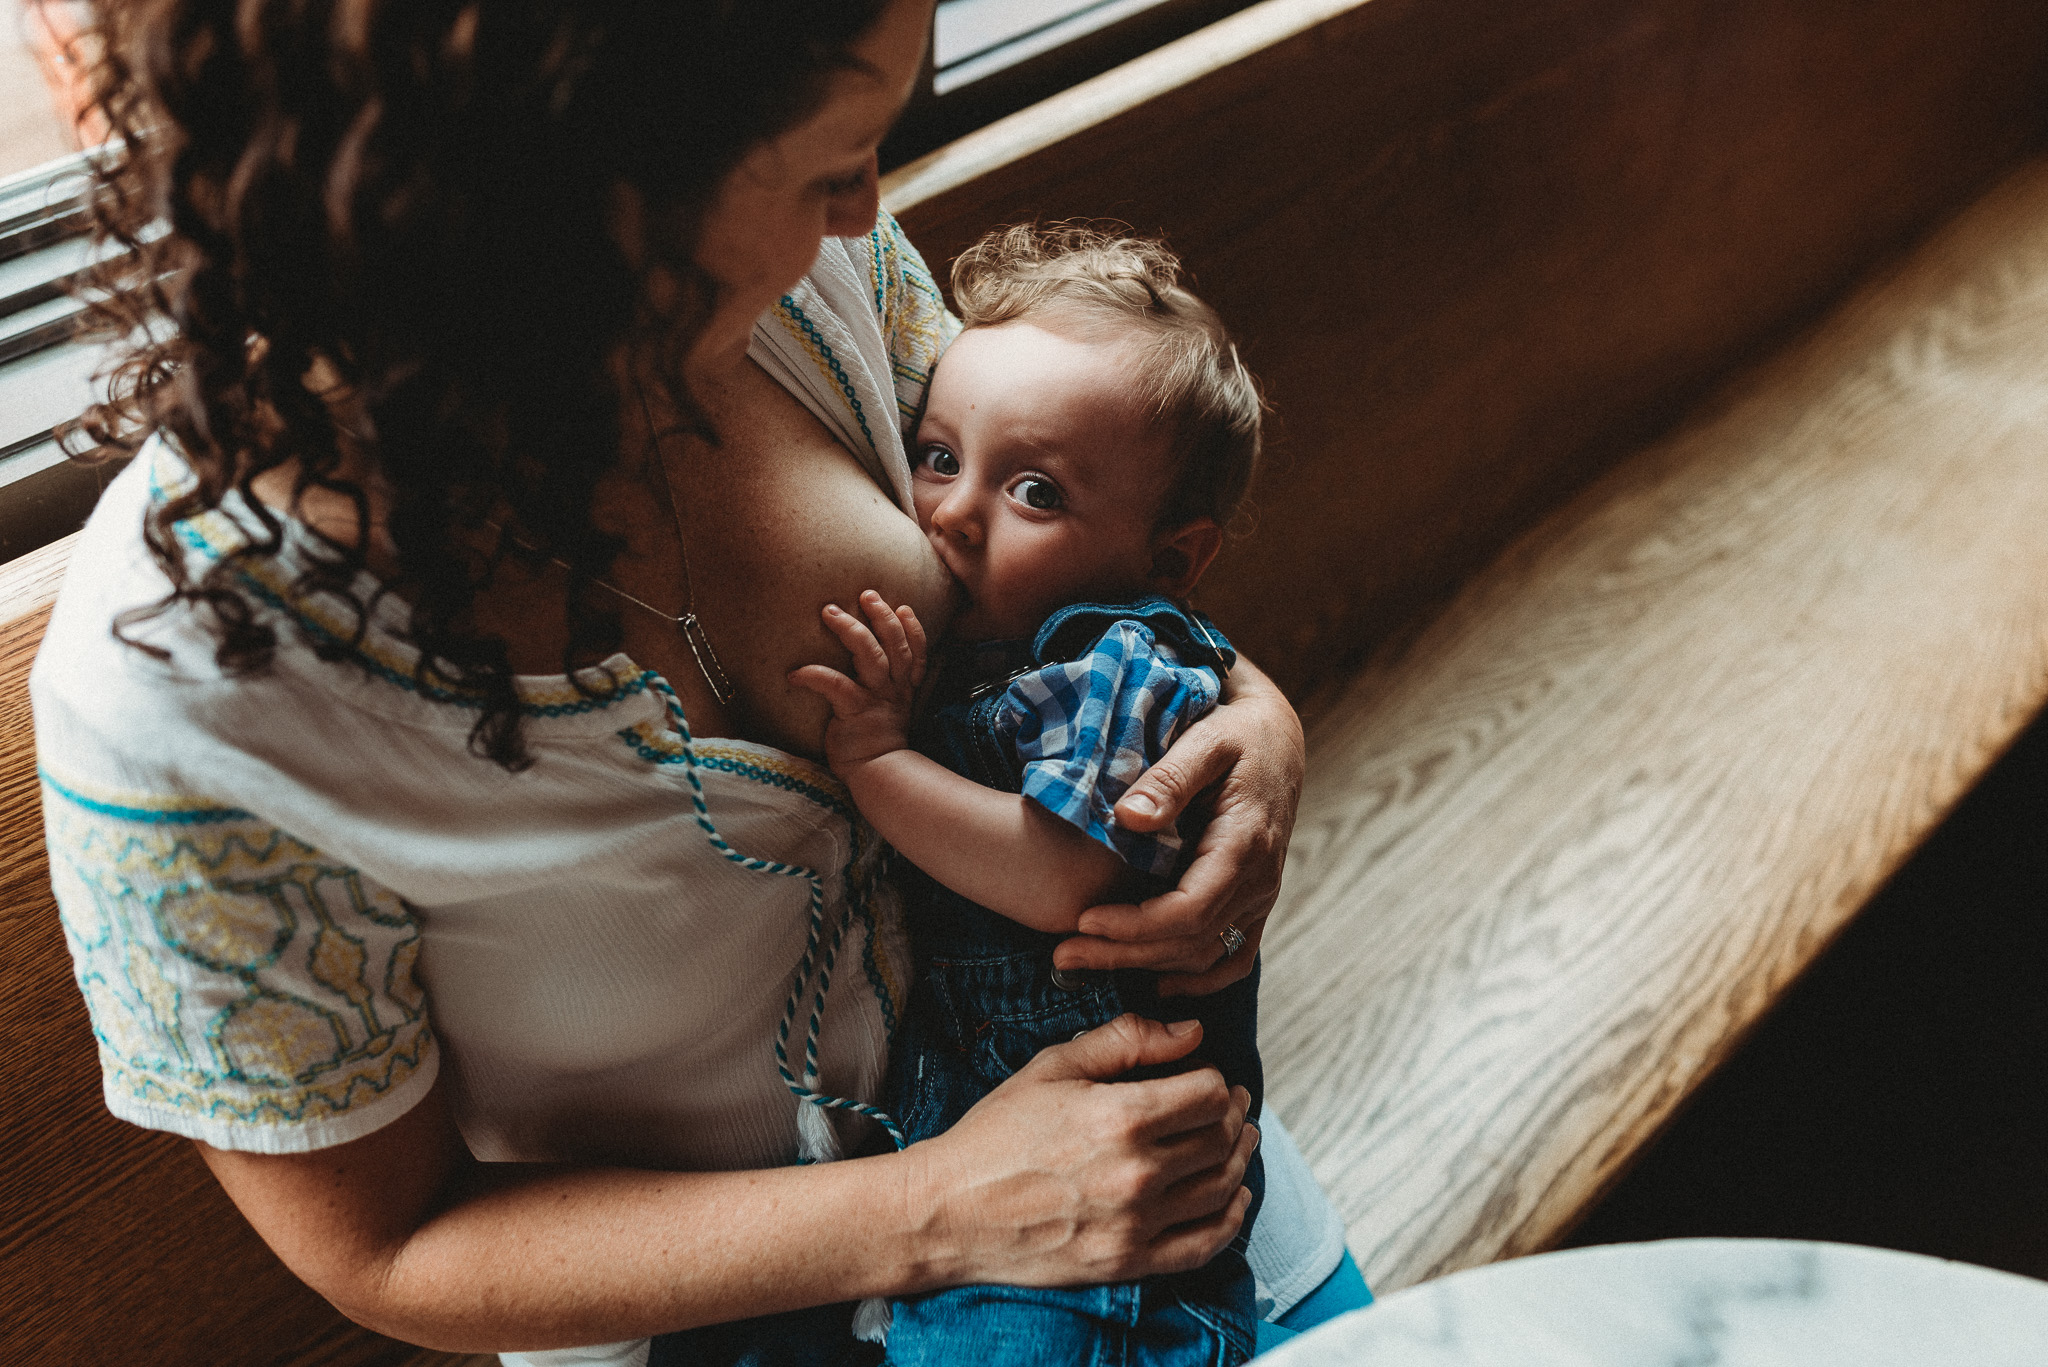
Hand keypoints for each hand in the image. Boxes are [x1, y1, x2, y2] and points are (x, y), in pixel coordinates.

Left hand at [788, 590, 927, 771]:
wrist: (878, 772)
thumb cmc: (877, 741)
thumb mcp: (892, 710)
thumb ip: (888, 688)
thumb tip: (873, 667)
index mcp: (903, 687)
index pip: (916, 651)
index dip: (912, 628)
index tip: (903, 607)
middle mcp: (894, 689)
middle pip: (895, 644)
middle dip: (882, 616)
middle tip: (866, 594)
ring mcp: (876, 699)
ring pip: (871, 655)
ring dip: (851, 630)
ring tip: (830, 611)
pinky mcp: (855, 711)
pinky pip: (836, 685)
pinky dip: (815, 675)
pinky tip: (795, 673)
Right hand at [904, 1014, 1257, 1288]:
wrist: (949, 1210)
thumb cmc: (996, 1134)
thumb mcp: (1054, 1067)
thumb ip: (1126, 1040)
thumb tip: (1190, 1032)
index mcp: (1120, 1117)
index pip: (1208, 1094)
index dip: (1216, 1081)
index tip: (1211, 1079)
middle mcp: (1136, 1174)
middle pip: (1220, 1140)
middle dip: (1233, 1116)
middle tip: (1231, 1106)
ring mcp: (1135, 1224)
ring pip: (1221, 1189)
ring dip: (1239, 1161)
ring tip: (1237, 1143)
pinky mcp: (1128, 1262)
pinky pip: (1205, 1244)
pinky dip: (1230, 1219)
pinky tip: (1233, 1198)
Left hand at [1054, 656, 1303, 994]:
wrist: (1279, 740)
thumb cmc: (1237, 733)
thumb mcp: (1205, 740)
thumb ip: (1169, 779)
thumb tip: (1129, 818)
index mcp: (1245, 844)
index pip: (1190, 909)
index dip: (1136, 925)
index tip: (1083, 920)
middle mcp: (1258, 881)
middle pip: (1190, 942)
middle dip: (1123, 954)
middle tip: (1063, 955)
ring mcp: (1260, 897)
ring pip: (1205, 955)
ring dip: (1146, 967)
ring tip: (1085, 962)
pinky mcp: (1254, 902)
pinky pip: (1232, 956)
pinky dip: (1196, 978)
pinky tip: (1154, 982)